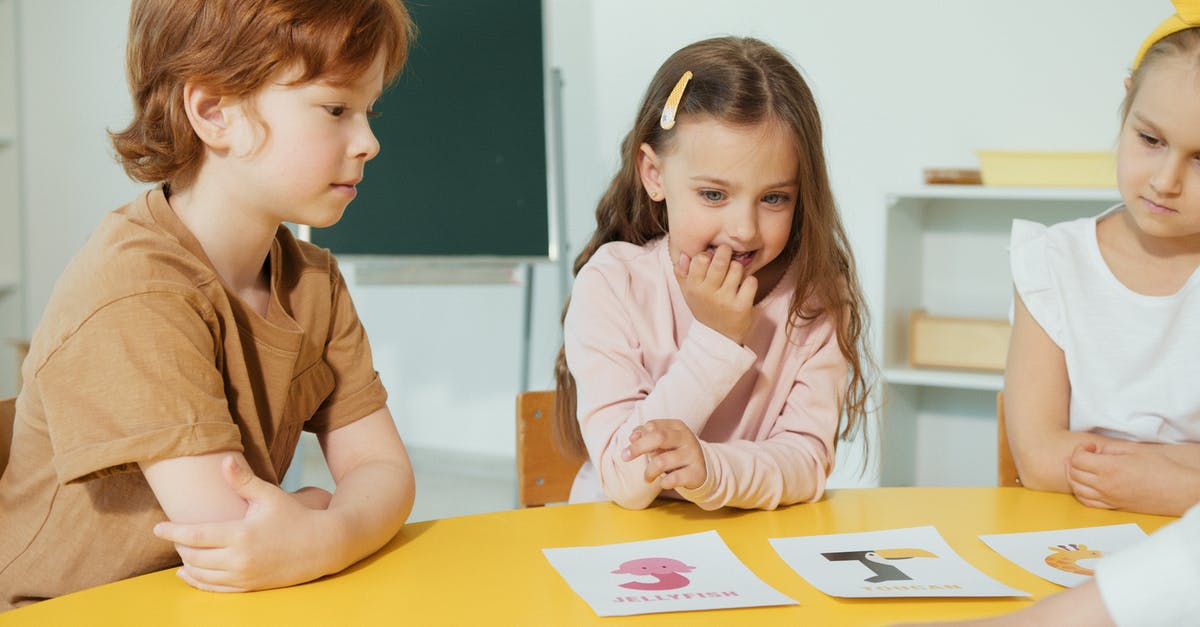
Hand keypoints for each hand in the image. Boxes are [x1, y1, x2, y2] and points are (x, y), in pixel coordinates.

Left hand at [153, 455, 334, 591]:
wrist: (321, 546)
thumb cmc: (295, 517)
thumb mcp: (270, 496)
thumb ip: (244, 481)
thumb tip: (225, 461)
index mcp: (241, 535)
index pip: (196, 536)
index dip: (173, 532)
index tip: (158, 528)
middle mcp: (239, 559)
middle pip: (194, 557)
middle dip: (179, 547)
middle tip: (172, 536)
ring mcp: (243, 576)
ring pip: (201, 575)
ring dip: (186, 564)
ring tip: (180, 551)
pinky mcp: (249, 587)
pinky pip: (214, 589)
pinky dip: (197, 582)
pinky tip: (187, 573)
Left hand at [621, 419, 706, 490]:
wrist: (701, 470)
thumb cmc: (675, 452)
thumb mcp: (663, 441)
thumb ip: (646, 435)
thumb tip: (633, 436)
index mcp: (677, 427)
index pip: (653, 426)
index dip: (639, 434)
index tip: (631, 441)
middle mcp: (686, 438)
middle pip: (659, 437)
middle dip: (638, 447)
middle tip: (624, 457)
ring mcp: (693, 455)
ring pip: (662, 461)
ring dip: (649, 471)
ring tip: (647, 477)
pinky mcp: (696, 473)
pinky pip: (674, 479)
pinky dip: (663, 482)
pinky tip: (662, 482)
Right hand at [675, 245, 756, 344]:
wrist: (718, 337)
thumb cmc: (704, 308)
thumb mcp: (688, 293)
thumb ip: (682, 273)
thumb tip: (684, 256)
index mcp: (693, 287)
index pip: (700, 258)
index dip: (707, 254)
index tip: (710, 258)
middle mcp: (708, 293)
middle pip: (720, 261)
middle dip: (725, 252)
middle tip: (727, 252)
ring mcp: (725, 300)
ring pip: (737, 268)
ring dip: (738, 268)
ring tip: (734, 275)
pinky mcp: (742, 307)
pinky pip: (751, 281)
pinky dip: (750, 281)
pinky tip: (744, 287)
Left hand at [1066, 441, 1197, 515]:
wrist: (1178, 490)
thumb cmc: (1161, 469)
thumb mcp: (1135, 451)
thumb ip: (1111, 449)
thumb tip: (1096, 451)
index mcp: (1110, 468)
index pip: (1078, 459)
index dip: (1079, 449)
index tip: (1090, 446)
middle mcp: (1106, 486)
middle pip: (1074, 473)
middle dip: (1073, 461)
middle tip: (1082, 453)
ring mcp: (1109, 499)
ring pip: (1077, 489)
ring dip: (1073, 476)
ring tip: (1078, 467)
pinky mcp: (1114, 507)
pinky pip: (1088, 502)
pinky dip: (1080, 492)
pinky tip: (1084, 484)